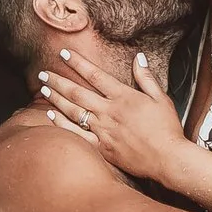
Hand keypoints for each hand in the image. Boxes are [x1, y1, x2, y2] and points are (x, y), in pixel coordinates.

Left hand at [38, 51, 189, 185]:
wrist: (168, 158)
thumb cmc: (167, 129)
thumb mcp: (161, 98)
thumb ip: (146, 78)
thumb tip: (138, 58)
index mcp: (123, 97)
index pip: (95, 75)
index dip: (77, 63)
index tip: (63, 54)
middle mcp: (109, 112)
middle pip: (77, 92)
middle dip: (58, 81)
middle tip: (43, 73)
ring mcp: (103, 130)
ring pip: (73, 111)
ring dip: (56, 99)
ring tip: (44, 89)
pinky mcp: (102, 148)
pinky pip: (77, 134)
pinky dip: (62, 124)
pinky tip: (52, 115)